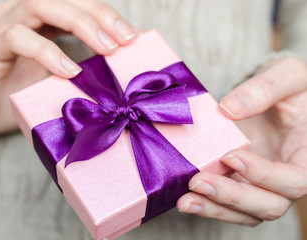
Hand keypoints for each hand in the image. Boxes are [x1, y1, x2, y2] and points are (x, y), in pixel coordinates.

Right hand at [0, 0, 135, 144]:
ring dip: (80, 24)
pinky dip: (47, 51)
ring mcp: (4, 28)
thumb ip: (82, 75)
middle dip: (100, 15)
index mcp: (42, 22)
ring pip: (42, 5)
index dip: (109, 17)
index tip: (134, 38)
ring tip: (106, 48)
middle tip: (126, 39)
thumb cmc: (14, 98)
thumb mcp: (56, 84)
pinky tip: (68, 70)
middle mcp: (23, 16)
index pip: (79, 6)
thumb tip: (120, 79)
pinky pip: (18, 38)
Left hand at [177, 57, 306, 225]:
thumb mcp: (287, 76)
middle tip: (198, 182)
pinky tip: (186, 198)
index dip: (264, 175)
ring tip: (185, 200)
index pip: (295, 179)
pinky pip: (230, 206)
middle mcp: (288, 178)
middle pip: (270, 204)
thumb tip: (230, 108)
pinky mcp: (243, 185)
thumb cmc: (290, 89)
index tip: (230, 156)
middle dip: (233, 197)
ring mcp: (264, 186)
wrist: (274, 98)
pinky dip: (209, 205)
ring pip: (247, 213)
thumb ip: (265, 88)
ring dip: (215, 208)